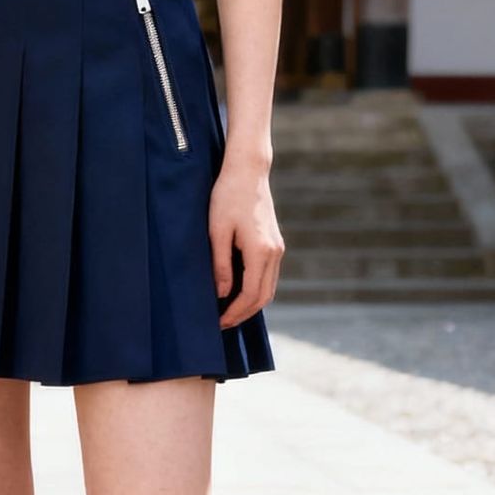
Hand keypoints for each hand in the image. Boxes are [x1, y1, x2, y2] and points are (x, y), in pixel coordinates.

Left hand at [208, 152, 282, 327]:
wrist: (247, 171)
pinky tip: (238, 292)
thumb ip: (220, 264)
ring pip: (269, 288)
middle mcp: (274, 253)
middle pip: (264, 297)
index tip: (218, 323)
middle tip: (222, 323)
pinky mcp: (275, 243)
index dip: (234, 313)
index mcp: (260, 251)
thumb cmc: (227, 196)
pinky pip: (269, 276)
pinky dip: (256, 290)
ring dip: (251, 304)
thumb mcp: (217, 231)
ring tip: (229, 312)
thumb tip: (222, 293)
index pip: (250, 295)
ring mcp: (278, 248)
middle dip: (243, 314)